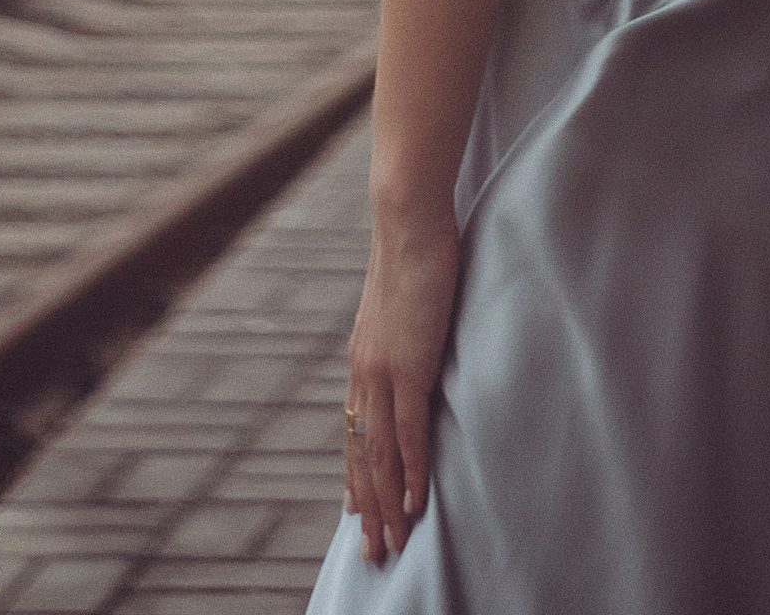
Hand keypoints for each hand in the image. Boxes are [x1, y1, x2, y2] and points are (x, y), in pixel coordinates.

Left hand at [342, 213, 459, 562]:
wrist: (408, 218)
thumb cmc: (413, 251)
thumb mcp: (403, 304)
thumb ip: (404, 333)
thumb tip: (413, 347)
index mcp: (362, 359)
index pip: (354, 430)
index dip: (356, 474)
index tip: (357, 510)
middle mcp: (364, 372)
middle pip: (361, 454)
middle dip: (368, 506)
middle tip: (374, 550)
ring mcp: (383, 371)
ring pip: (379, 454)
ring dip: (387, 503)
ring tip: (394, 542)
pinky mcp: (408, 365)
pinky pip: (407, 432)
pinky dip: (411, 471)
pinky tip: (415, 501)